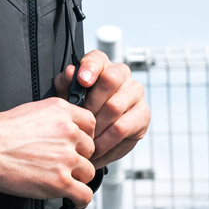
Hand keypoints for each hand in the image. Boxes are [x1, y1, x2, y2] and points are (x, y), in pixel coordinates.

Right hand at [0, 98, 96, 205]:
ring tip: (64, 181)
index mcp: (62, 112)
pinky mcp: (60, 181)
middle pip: (90, 150)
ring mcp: (66, 158)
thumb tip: (62, 130)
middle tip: (64, 164)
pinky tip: (74, 199)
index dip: (84, 137)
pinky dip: (80, 199)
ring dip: (77, 178)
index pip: (90, 124)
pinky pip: (84, 194)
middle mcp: (68, 133)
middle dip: (78, 158)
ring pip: (88, 172)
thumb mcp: (32, 111)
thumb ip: (54, 119)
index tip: (78, 145)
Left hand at [54, 50, 149, 166]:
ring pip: (115, 107)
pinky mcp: (143, 115)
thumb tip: (71, 73)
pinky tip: (95, 150)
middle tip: (79, 122)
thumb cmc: (78, 108)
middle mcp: (122, 74)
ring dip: (96, 127)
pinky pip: (122, 129)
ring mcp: (135, 93)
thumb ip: (66, 83)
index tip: (82, 81)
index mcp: (101, 65)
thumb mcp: (65, 96)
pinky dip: (106, 142)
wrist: (94, 132)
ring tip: (84, 140)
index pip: (97, 59)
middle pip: (110, 80)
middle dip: (91, 103)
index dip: (90, 68)